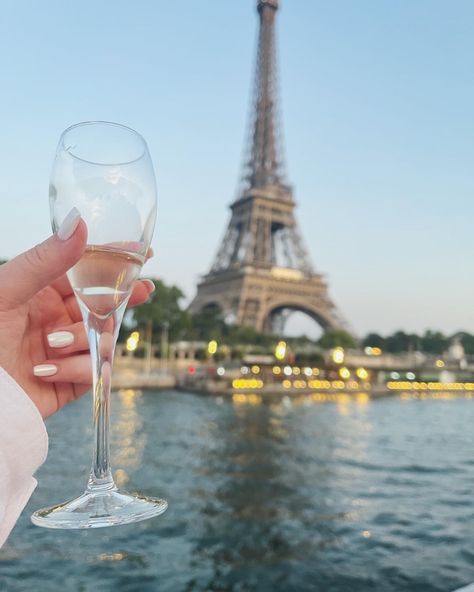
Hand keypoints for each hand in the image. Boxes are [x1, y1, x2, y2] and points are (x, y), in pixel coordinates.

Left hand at [0, 213, 153, 418]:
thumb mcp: (7, 291)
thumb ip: (45, 259)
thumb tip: (78, 222)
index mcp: (40, 292)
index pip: (85, 270)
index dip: (113, 260)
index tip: (142, 251)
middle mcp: (55, 318)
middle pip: (103, 302)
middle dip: (122, 298)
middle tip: (144, 290)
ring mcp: (64, 349)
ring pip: (101, 337)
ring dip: (81, 340)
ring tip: (51, 346)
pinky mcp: (69, 380)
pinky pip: (92, 370)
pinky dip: (74, 369)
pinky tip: (46, 371)